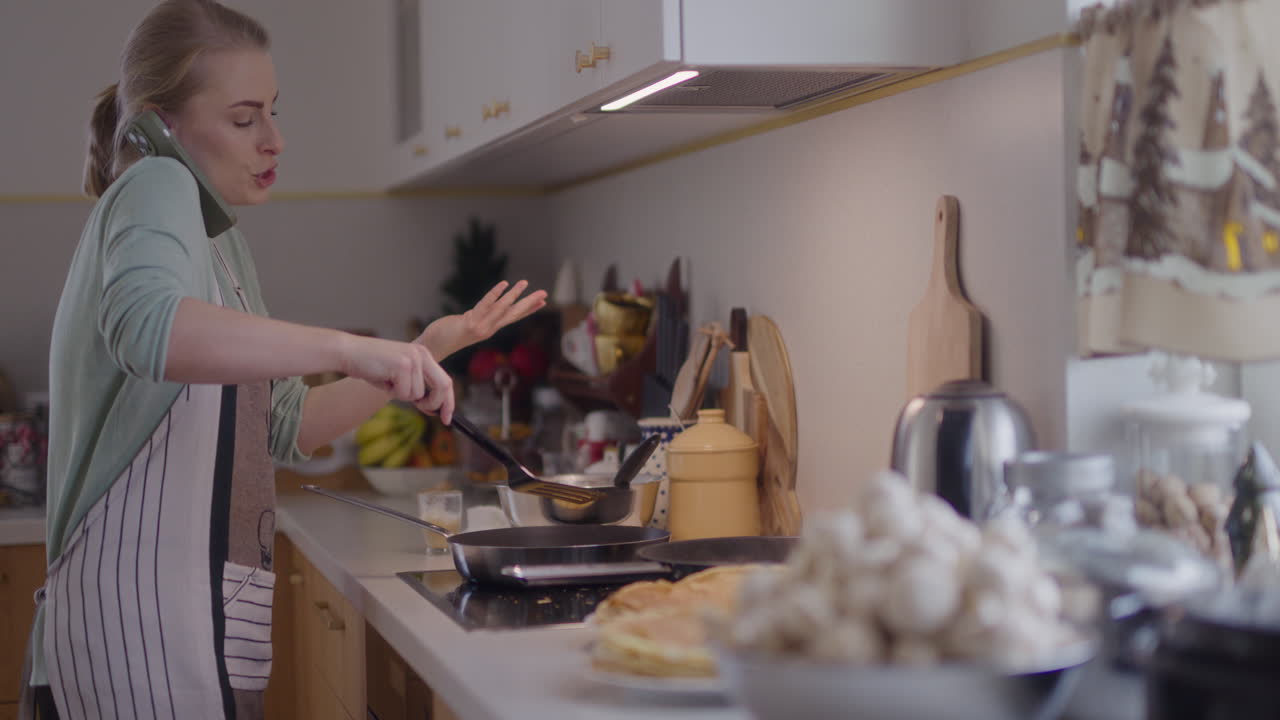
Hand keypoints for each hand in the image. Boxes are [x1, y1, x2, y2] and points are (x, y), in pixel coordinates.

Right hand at [340, 335, 453, 422]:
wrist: (348, 352)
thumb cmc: (371, 366)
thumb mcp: (399, 376)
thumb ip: (417, 387)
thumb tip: (433, 408)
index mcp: (423, 355)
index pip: (445, 380)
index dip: (449, 401)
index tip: (447, 418)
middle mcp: (422, 354)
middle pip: (443, 386)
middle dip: (435, 404)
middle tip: (422, 410)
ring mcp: (413, 358)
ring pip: (417, 394)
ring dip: (401, 395)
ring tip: (386, 381)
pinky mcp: (402, 365)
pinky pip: (404, 393)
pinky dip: (392, 392)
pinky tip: (381, 379)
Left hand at [418, 280, 547, 359]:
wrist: (432, 348)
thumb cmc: (445, 336)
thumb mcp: (466, 324)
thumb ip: (478, 315)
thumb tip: (486, 307)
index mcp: (489, 328)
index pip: (512, 317)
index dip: (528, 309)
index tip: (543, 302)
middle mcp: (488, 329)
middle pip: (513, 314)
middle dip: (529, 303)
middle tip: (545, 293)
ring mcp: (480, 327)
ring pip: (501, 309)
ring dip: (514, 295)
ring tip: (525, 283)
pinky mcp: (469, 324)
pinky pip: (484, 306)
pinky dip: (495, 295)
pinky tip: (504, 284)